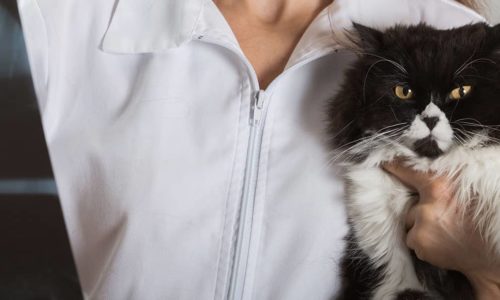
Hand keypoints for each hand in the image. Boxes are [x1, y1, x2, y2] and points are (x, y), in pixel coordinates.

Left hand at [383, 162, 499, 299]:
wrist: (492, 253)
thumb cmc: (480, 217)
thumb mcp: (463, 190)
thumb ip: (442, 182)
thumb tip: (421, 173)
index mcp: (440, 186)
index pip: (409, 171)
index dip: (396, 166)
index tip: (384, 162)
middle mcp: (427, 205)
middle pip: (411, 205)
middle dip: (421, 211)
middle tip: (442, 217)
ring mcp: (421, 226)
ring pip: (410, 223)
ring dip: (421, 227)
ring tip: (445, 231)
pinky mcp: (419, 243)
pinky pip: (413, 239)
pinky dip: (423, 242)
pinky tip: (442, 243)